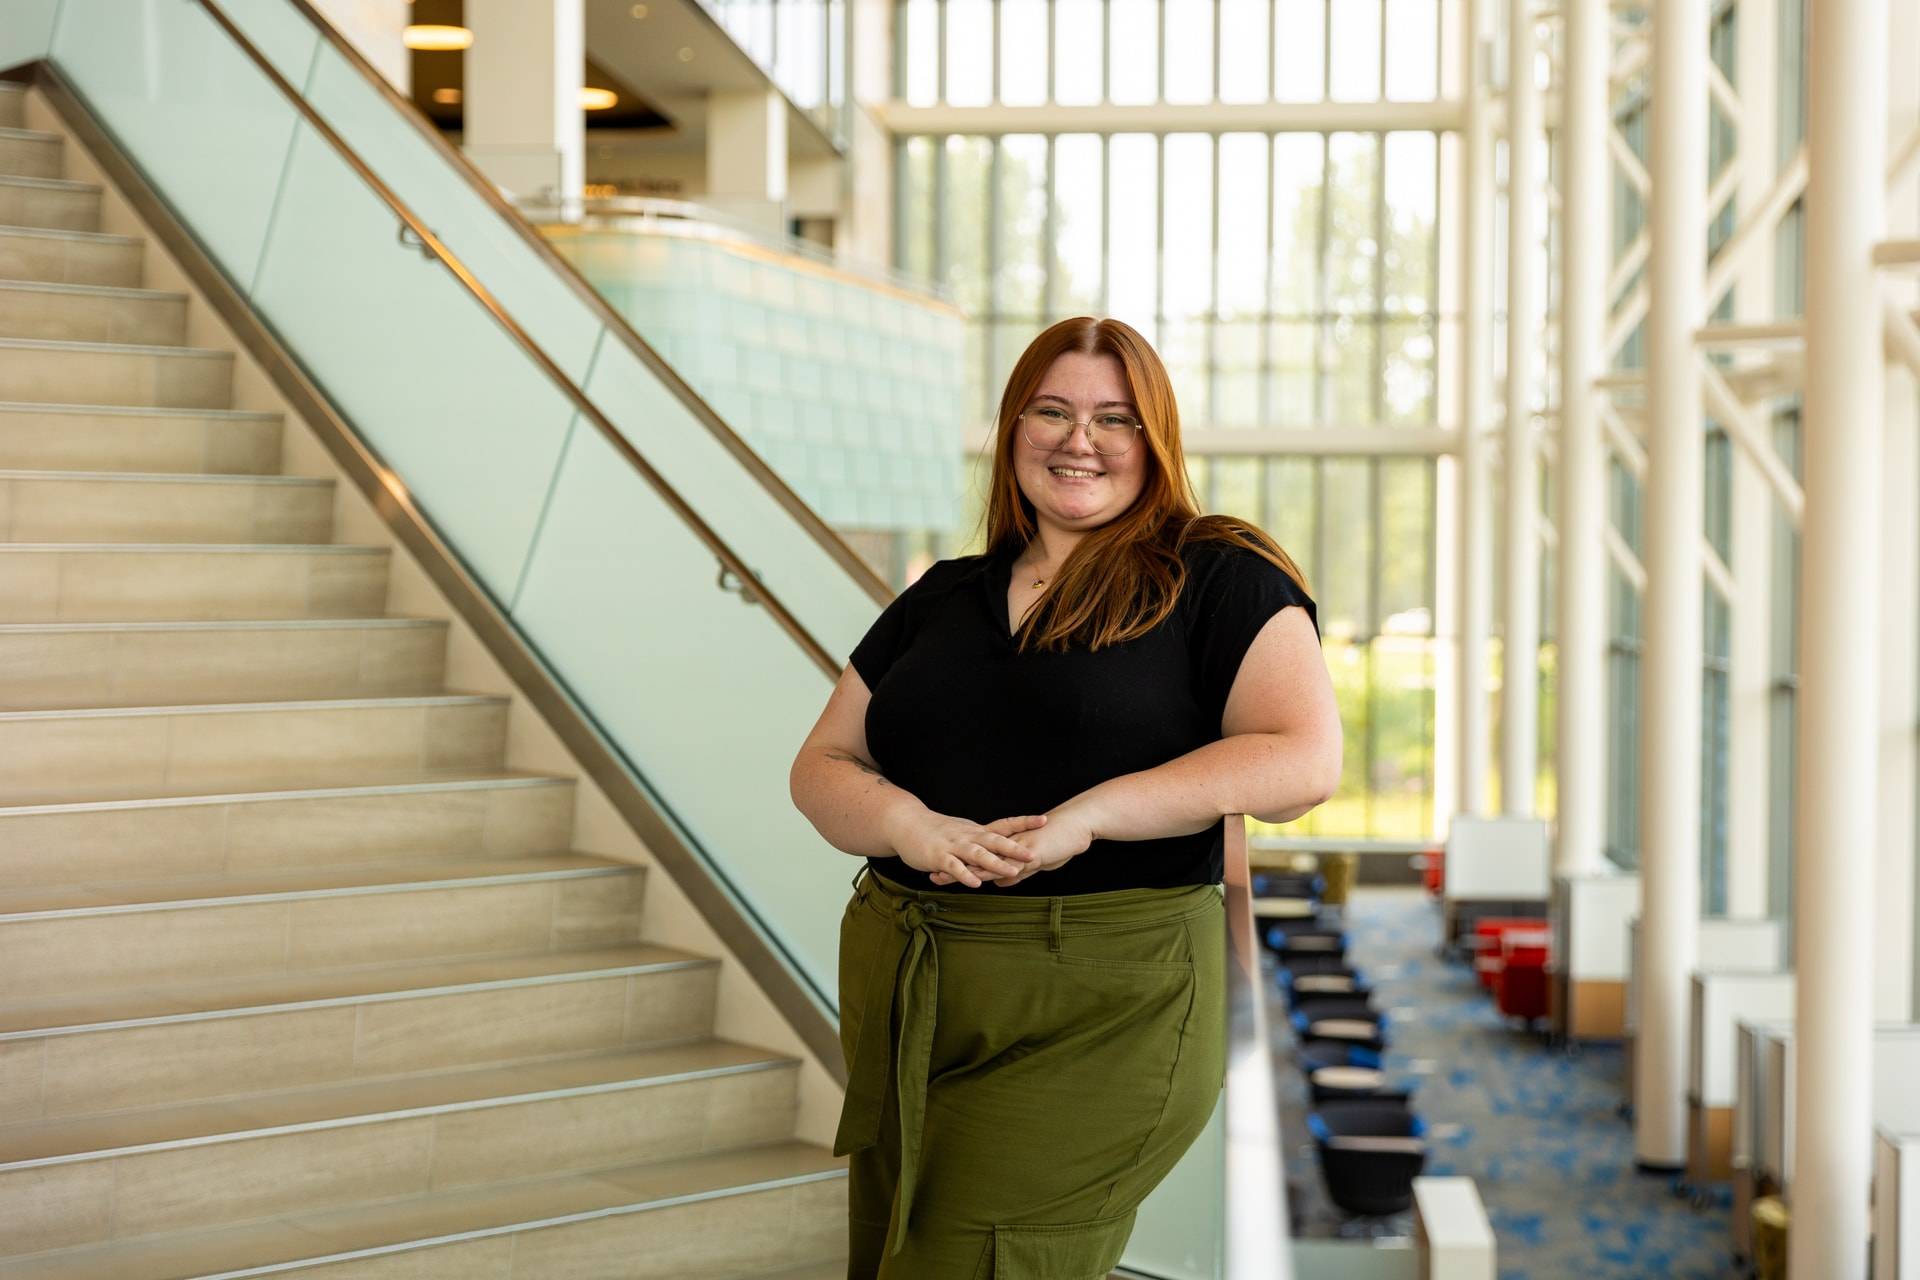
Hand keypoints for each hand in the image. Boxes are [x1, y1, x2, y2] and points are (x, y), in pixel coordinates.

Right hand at [889, 810, 1046, 888]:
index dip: (1024, 822)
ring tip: (1012, 872)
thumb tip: (1002, 844)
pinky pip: (954, 867)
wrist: (905, 823)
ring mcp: (953, 846)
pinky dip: (965, 875)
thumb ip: (981, 840)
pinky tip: (975, 883)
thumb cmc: (936, 830)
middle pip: (995, 840)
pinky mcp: (938, 857)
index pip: (1004, 824)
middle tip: (1034, 854)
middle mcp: (968, 836)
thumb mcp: (963, 832)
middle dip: (1015, 848)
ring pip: (977, 854)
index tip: (1044, 820)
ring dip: (995, 863)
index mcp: (976, 831)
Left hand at [929, 800, 1099, 887]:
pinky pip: (1007, 864)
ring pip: (984, 860)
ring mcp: (1017, 847)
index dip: (959, 860)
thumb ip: (1018, 872)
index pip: (978, 854)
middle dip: (952, 864)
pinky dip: (990, 872)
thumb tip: (1000, 883)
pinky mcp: (1030, 852)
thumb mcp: (1037, 862)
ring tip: (941, 877)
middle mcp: (1007, 843)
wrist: (1081, 823)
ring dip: (963, 870)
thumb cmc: (1063, 840)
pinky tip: (977, 881)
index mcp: (1007, 844)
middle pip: (974, 856)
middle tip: (929, 871)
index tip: (938, 865)